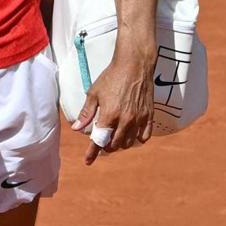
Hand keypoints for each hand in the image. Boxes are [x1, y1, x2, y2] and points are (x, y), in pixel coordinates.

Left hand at [71, 47, 155, 164]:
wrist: (134, 64)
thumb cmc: (112, 76)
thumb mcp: (94, 93)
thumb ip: (86, 113)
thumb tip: (76, 129)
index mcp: (109, 115)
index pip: (99, 140)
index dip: (92, 153)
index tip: (88, 161)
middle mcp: (125, 120)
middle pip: (114, 145)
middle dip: (106, 146)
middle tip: (102, 140)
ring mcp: (138, 119)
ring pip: (128, 142)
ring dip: (120, 143)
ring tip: (115, 136)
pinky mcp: (149, 116)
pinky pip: (144, 136)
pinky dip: (137, 138)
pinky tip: (131, 133)